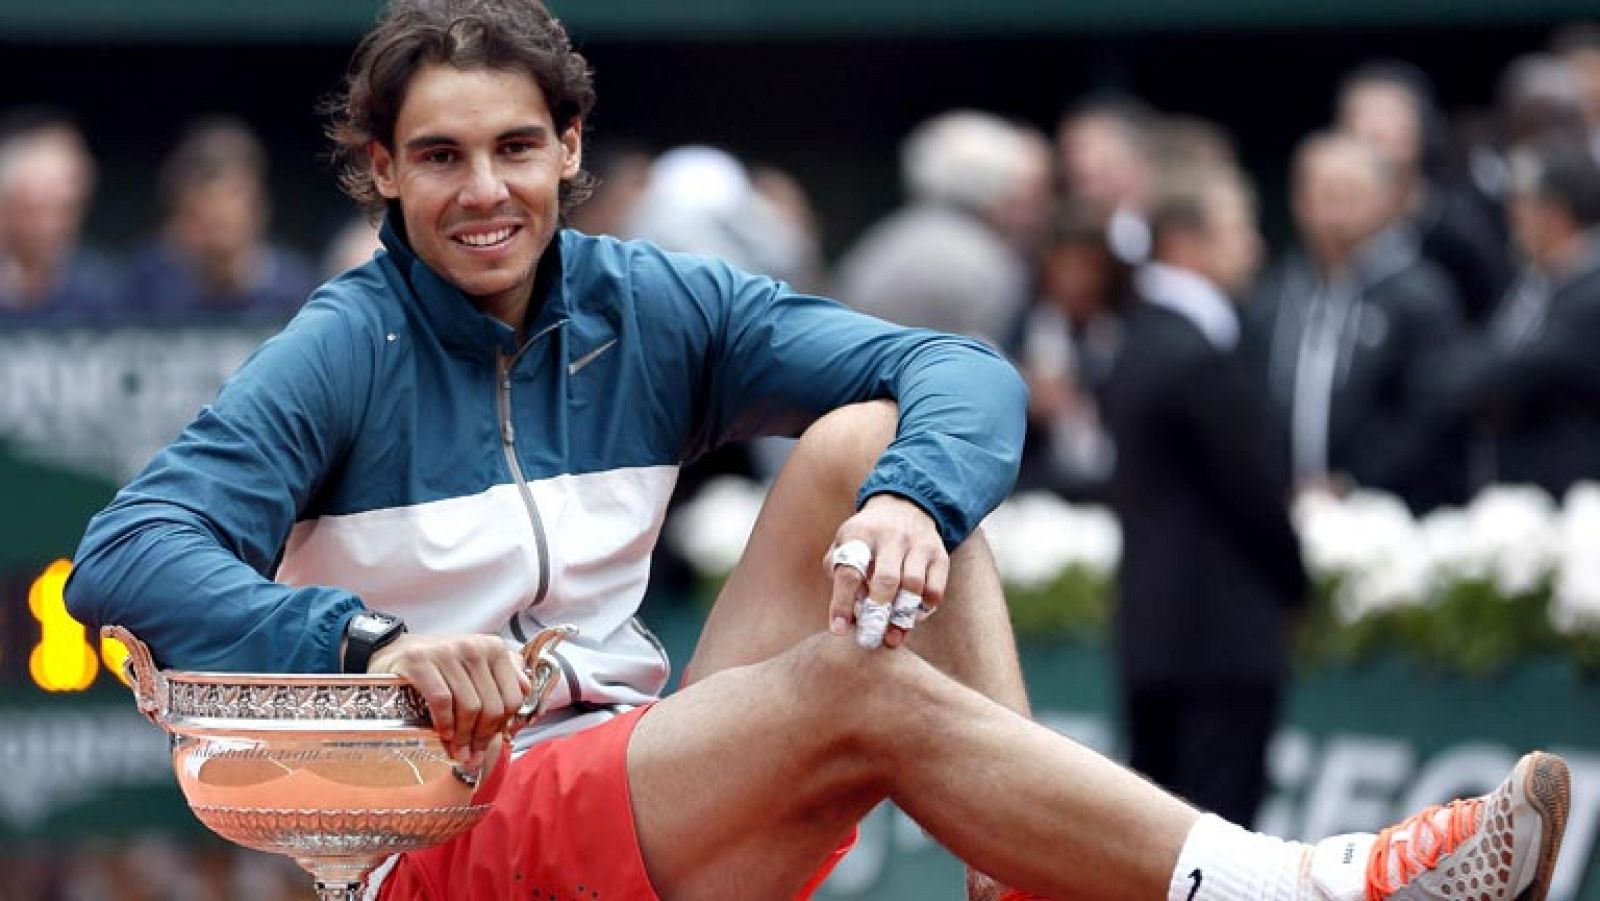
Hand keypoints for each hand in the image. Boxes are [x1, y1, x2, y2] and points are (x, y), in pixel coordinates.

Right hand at [367, 633, 531, 771]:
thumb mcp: (475, 668)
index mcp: (494, 649)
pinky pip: (442, 701)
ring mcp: (447, 652)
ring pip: (469, 707)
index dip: (502, 727)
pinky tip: (442, 734)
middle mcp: (474, 647)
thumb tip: (526, 693)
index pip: (512, 698)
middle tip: (471, 756)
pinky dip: (444, 723)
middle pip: (491, 707)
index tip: (488, 743)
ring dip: (462, 737)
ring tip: (457, 752)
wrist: (394, 652)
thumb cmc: (440, 668)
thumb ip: (503, 678)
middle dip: (482, 738)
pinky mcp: (420, 661)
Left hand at [825, 493, 945, 649]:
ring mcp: (918, 544)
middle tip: (870, 637)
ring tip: (890, 637)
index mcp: (860, 534)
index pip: (849, 572)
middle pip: (886, 579)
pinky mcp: (939, 555)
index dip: (842, 603)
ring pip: (914, 586)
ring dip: (901, 616)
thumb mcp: (843, 545)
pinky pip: (935, 590)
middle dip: (878, 612)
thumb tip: (848, 616)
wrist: (904, 507)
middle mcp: (890, 537)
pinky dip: (924, 610)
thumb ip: (838, 576)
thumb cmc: (865, 539)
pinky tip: (911, 617)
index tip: (838, 630)